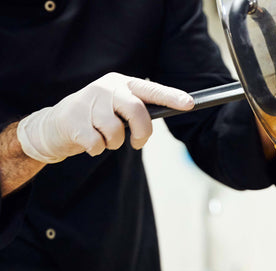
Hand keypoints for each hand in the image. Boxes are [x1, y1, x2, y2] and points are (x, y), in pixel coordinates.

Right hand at [17, 73, 193, 162]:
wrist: (54, 126)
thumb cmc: (95, 119)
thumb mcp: (117, 109)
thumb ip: (137, 111)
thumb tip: (166, 114)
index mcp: (121, 84)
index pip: (150, 89)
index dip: (171, 97)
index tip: (190, 104)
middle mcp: (106, 88)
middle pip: (136, 111)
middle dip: (142, 133)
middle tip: (137, 144)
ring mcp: (88, 102)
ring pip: (116, 132)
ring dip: (114, 144)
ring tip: (103, 138)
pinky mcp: (73, 120)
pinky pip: (97, 144)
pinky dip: (96, 150)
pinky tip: (88, 142)